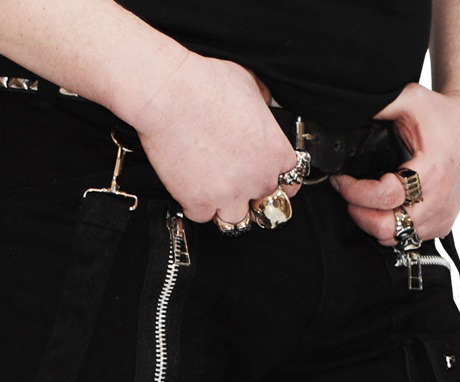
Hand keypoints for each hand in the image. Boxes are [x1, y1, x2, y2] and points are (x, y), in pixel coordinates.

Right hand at [131, 51, 302, 224]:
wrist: (169, 94)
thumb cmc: (204, 85)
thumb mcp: (250, 84)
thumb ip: (262, 107)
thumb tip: (261, 109)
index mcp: (275, 152)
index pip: (291, 182)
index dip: (278, 181)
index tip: (269, 181)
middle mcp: (256, 178)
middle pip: (264, 203)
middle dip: (251, 193)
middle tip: (236, 179)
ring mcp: (229, 194)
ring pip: (236, 219)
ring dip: (228, 207)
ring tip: (216, 189)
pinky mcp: (200, 202)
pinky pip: (203, 217)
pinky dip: (197, 206)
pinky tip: (193, 187)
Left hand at [330, 82, 459, 244]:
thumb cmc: (443, 117)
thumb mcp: (412, 99)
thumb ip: (382, 104)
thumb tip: (351, 109)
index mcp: (432, 173)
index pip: (385, 197)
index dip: (355, 191)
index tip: (341, 180)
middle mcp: (438, 202)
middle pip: (387, 226)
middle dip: (359, 212)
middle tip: (348, 194)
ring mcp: (440, 218)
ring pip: (394, 237)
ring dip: (371, 222)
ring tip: (363, 200)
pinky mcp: (441, 226)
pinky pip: (406, 238)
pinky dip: (389, 227)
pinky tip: (382, 208)